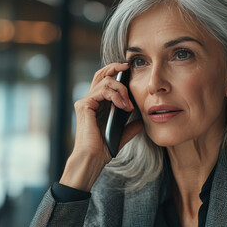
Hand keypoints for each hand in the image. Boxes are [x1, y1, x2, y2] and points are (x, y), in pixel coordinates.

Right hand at [59, 63, 142, 191]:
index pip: (105, 81)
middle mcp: (90, 100)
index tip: (131, 72)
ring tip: (129, 104)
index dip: (117, 73)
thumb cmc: (103, 149)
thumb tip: (142, 121)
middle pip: (101, 74)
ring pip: (104, 81)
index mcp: (98, 105)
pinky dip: (115, 95)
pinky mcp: (84, 105)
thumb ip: (130, 126)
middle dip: (115, 67)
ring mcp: (85, 102)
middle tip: (128, 68)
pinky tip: (123, 105)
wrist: (93, 159)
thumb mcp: (122, 134)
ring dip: (121, 89)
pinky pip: (101, 91)